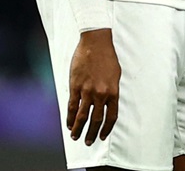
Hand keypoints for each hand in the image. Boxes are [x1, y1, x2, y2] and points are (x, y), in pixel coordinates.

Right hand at [67, 29, 120, 144]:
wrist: (95, 43)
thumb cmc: (107, 57)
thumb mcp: (116, 75)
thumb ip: (112, 90)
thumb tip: (108, 104)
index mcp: (113, 92)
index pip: (111, 117)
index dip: (107, 129)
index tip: (103, 136)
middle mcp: (101, 94)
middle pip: (96, 120)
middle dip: (92, 133)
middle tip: (88, 142)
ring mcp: (87, 91)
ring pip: (82, 116)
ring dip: (78, 129)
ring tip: (75, 137)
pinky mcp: (75, 87)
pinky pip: (71, 106)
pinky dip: (69, 117)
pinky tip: (68, 123)